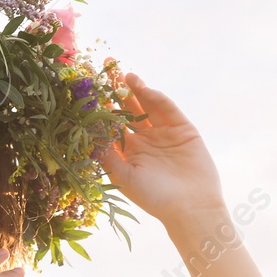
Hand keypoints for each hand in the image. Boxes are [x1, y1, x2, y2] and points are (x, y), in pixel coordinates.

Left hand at [101, 72, 226, 224]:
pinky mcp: (183, 130)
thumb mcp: (123, 177)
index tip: (87, 90)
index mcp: (128, 152)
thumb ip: (107, 155)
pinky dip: (157, 99)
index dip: (101, 107)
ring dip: (136, 90)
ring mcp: (164, 133)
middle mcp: (145, 140)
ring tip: (123, 74)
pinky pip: (168, 110)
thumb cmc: (153, 198)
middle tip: (105, 68)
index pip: (112, 124)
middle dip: (117, 90)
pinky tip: (144, 89)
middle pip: (128, 109)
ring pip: (147, 105)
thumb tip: (87, 135)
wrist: (190, 208)